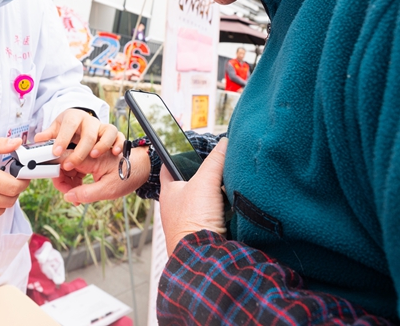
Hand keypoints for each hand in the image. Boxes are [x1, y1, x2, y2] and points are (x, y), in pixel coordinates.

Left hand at [34, 109, 123, 170]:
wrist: (85, 123)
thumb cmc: (70, 127)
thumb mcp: (58, 127)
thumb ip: (50, 134)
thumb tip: (38, 138)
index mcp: (75, 117)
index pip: (69, 125)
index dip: (62, 138)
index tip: (56, 152)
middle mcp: (90, 122)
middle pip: (88, 133)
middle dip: (80, 150)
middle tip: (69, 164)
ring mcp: (103, 127)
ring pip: (108, 131)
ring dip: (102, 144)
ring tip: (94, 156)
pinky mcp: (113, 135)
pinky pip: (119, 137)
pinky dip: (119, 144)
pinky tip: (114, 153)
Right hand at [53, 146, 150, 203]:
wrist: (143, 166)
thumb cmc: (129, 175)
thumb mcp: (108, 190)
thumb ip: (87, 194)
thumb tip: (68, 196)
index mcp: (90, 157)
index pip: (63, 159)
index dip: (56, 173)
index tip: (61, 188)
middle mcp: (87, 153)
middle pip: (63, 163)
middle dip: (62, 180)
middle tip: (69, 196)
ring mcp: (88, 156)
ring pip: (69, 166)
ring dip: (68, 181)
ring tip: (76, 196)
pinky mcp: (91, 160)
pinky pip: (76, 168)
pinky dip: (75, 180)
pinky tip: (79, 191)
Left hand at [160, 138, 228, 253]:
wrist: (202, 256)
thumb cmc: (193, 221)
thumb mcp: (206, 182)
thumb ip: (215, 161)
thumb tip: (224, 143)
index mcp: (169, 192)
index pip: (168, 167)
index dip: (176, 156)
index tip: (185, 149)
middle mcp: (175, 207)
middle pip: (190, 184)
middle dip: (203, 177)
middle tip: (218, 169)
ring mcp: (188, 222)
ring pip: (203, 202)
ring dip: (215, 197)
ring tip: (228, 189)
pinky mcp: (201, 234)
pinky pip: (212, 218)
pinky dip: (222, 213)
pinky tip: (232, 210)